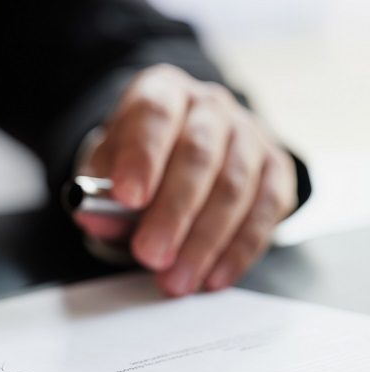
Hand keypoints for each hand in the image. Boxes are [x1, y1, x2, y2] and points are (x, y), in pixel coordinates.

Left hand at [74, 64, 297, 295]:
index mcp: (162, 91)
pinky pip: (264, 212)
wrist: (178, 150)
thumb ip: (99, 193)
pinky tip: (213, 277)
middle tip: (150, 255)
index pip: (155, 114)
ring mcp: (248, 135)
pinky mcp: (276, 169)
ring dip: (204, 241)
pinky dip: (238, 250)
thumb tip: (95, 220)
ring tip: (176, 280)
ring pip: (234, 186)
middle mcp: (209, 107)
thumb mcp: (107, 168)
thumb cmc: (138, 161)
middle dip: (173, 212)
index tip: (126, 198)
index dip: (142, 156)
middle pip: (198, 155)